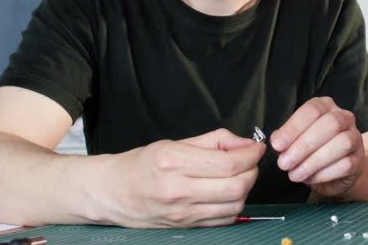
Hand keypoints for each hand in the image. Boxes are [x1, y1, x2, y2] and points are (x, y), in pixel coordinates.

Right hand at [105, 128, 264, 227]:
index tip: (256, 148)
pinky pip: (224, 219)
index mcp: (174, 161)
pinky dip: (234, 205)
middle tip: (250, 161)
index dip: (251, 155)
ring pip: (235, 205)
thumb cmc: (141, 165)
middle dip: (252, 171)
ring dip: (245, 189)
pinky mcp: (186, 226)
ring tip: (237, 176)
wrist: (111, 192)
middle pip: (237, 186)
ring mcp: (182, 212)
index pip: (228, 163)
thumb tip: (246, 143)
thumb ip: (215, 140)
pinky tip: (226, 193)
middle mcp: (178, 189)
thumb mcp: (175, 142)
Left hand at [270, 97, 363, 199]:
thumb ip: (285, 138)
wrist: (333, 174)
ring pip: (341, 143)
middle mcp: (343, 117)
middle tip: (284, 163)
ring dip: (314, 161)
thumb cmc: (311, 152)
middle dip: (303, 145)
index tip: (277, 145)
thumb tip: (277, 140)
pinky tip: (310, 178)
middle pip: (330, 123)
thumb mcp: (294, 142)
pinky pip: (345, 164)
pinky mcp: (359, 159)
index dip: (293, 127)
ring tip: (295, 174)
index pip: (312, 110)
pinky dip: (323, 173)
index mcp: (325, 107)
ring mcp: (355, 137)